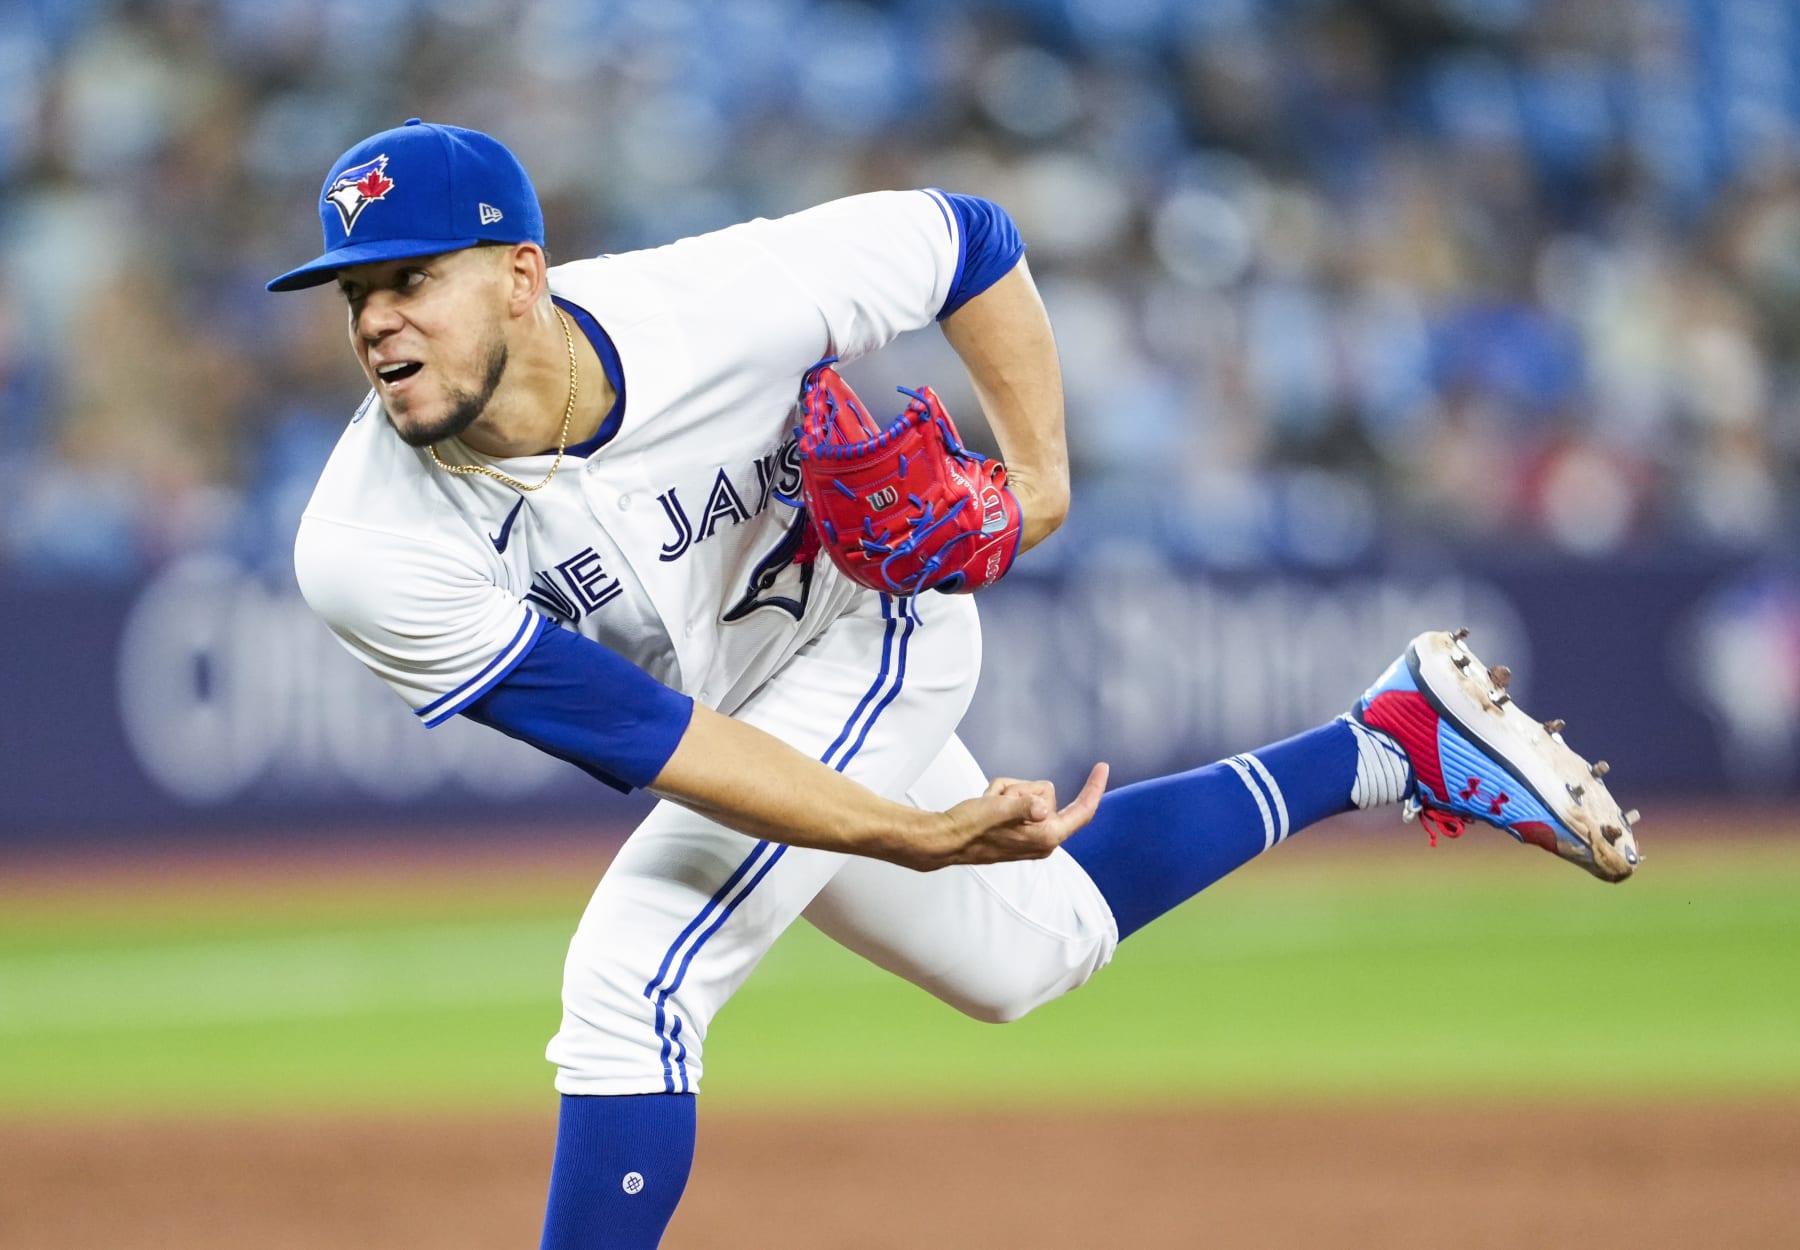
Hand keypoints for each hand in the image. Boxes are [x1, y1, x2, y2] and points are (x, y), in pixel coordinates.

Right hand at [880, 763, 1109, 871]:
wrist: (945, 840)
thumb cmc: (969, 828)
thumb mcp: (996, 811)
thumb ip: (1023, 807)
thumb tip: (1043, 808)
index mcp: (1046, 837)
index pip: (1082, 812)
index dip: (1093, 788)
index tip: (1102, 767)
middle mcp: (1043, 839)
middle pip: (1048, 794)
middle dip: (1024, 788)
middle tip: (1000, 799)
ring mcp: (1030, 835)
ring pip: (1031, 794)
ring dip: (1009, 791)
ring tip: (989, 804)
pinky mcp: (1017, 830)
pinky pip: (1018, 800)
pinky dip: (1002, 797)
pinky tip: (986, 805)